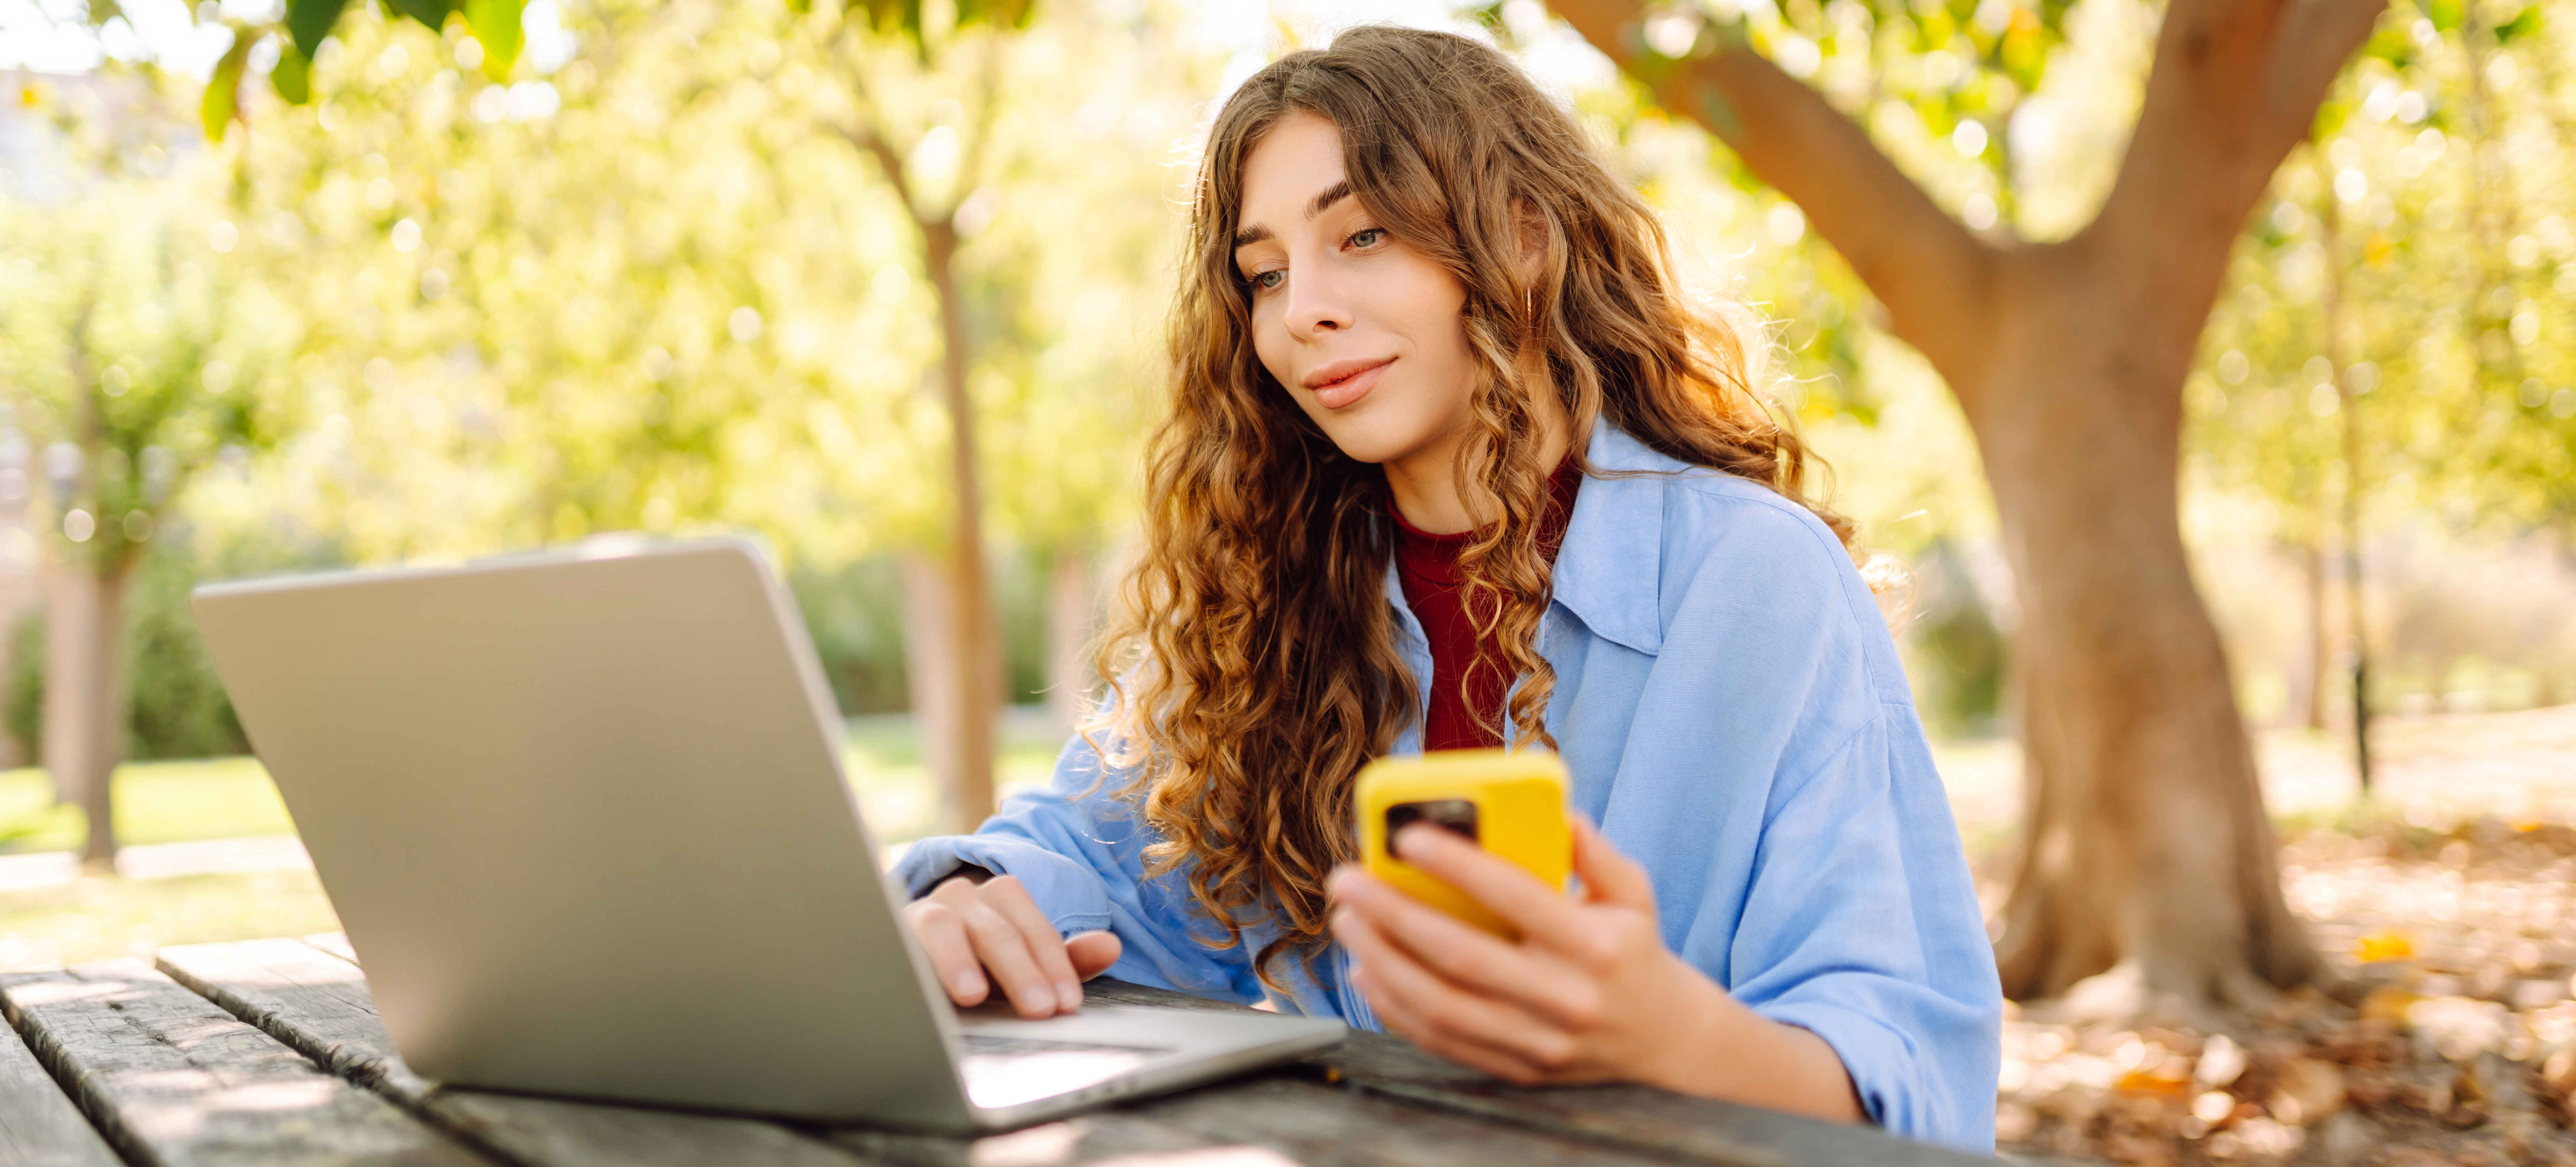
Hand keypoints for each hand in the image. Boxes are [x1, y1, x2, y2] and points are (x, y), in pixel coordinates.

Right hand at [901, 873, 1121, 1018]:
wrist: (912, 960)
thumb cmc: (978, 965)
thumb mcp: (1022, 967)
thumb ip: (1064, 960)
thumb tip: (1111, 947)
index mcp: (1000, 899)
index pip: (1032, 925)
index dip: (1054, 964)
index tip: (1067, 1004)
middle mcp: (961, 897)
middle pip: (995, 928)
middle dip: (1020, 970)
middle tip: (1039, 1008)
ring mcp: (920, 912)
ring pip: (942, 925)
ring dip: (958, 960)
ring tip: (973, 994)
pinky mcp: (887, 935)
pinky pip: (896, 944)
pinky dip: (908, 965)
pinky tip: (919, 994)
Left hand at [1328, 817, 1860, 1121]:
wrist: (1662, 1042)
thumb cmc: (1633, 952)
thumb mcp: (1632, 895)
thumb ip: (1596, 853)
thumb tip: (1557, 813)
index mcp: (1595, 947)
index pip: (1516, 898)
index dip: (1457, 866)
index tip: (1406, 837)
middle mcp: (1565, 999)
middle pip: (1462, 957)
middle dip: (1393, 915)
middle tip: (1347, 880)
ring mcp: (1538, 1043)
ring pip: (1441, 1005)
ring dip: (1382, 960)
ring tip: (1347, 921)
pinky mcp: (1516, 1070)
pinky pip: (1441, 1041)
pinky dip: (1395, 1007)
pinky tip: (1366, 969)